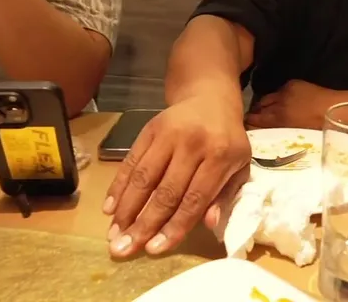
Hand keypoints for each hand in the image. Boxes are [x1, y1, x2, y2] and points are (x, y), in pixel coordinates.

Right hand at [102, 95, 250, 257]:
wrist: (210, 98)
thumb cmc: (227, 140)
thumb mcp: (239, 166)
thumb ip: (226, 195)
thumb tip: (208, 224)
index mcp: (221, 156)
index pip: (195, 199)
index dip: (174, 226)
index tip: (154, 249)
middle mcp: (193, 144)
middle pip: (165, 192)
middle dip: (143, 224)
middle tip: (123, 249)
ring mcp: (169, 134)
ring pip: (144, 177)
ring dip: (126, 209)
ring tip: (113, 234)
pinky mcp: (149, 129)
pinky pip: (131, 160)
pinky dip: (118, 185)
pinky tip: (109, 207)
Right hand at [245, 80, 344, 129]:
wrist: (335, 109)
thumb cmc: (318, 129)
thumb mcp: (295, 135)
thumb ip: (278, 133)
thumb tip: (266, 135)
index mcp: (278, 121)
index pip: (254, 121)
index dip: (247, 124)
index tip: (245, 128)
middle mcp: (278, 106)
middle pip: (256, 109)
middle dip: (253, 114)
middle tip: (251, 121)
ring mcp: (284, 93)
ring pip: (265, 99)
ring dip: (263, 105)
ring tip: (263, 111)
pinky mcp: (291, 84)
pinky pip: (277, 92)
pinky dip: (277, 97)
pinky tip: (280, 102)